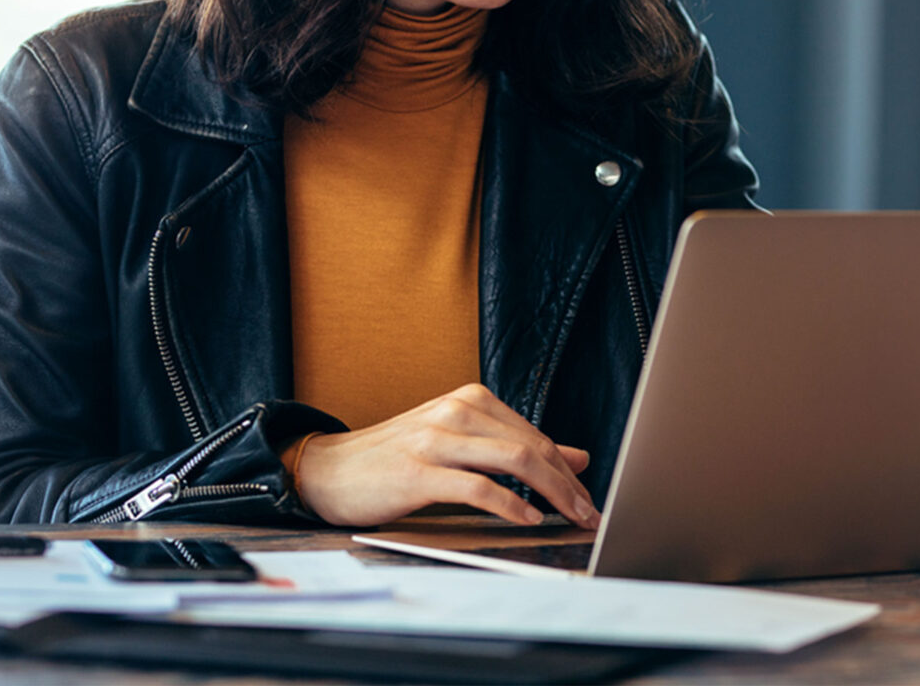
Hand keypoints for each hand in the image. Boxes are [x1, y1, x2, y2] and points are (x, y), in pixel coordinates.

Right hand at [293, 383, 600, 529]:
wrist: (329, 468)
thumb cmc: (397, 458)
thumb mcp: (461, 443)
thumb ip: (514, 447)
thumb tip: (576, 457)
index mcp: (471, 400)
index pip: (535, 435)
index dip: (567, 470)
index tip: (588, 498)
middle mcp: (458, 410)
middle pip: (531, 446)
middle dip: (568, 484)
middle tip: (589, 514)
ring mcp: (437, 438)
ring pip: (513, 460)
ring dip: (551, 492)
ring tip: (569, 517)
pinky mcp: (419, 471)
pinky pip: (477, 486)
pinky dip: (509, 504)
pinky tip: (527, 518)